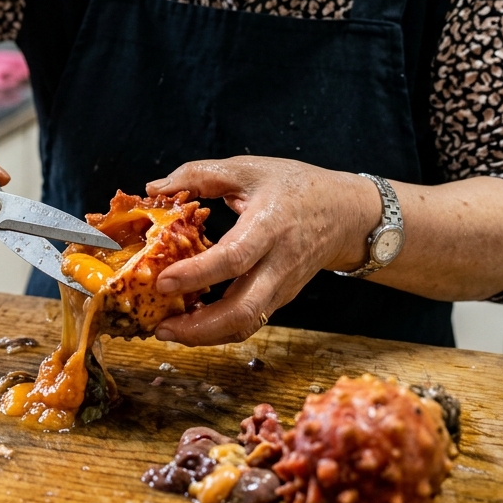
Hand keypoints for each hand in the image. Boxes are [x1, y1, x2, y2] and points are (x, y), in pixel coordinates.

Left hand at [146, 157, 379, 345]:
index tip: (164, 281)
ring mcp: (282, 286)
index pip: (234, 258)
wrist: (346, 213)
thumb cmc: (295, 187)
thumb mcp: (248, 169)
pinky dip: (218, 328)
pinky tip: (192, 323)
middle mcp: (279, 263)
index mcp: (270, 225)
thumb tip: (156, 186)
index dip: (198, 274)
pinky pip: (249, 320)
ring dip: (205, 334)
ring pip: (245, 323)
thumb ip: (199, 174)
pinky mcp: (280, 298)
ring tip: (169, 330)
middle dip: (199, 327)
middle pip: (242, 309)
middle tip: (162, 326)